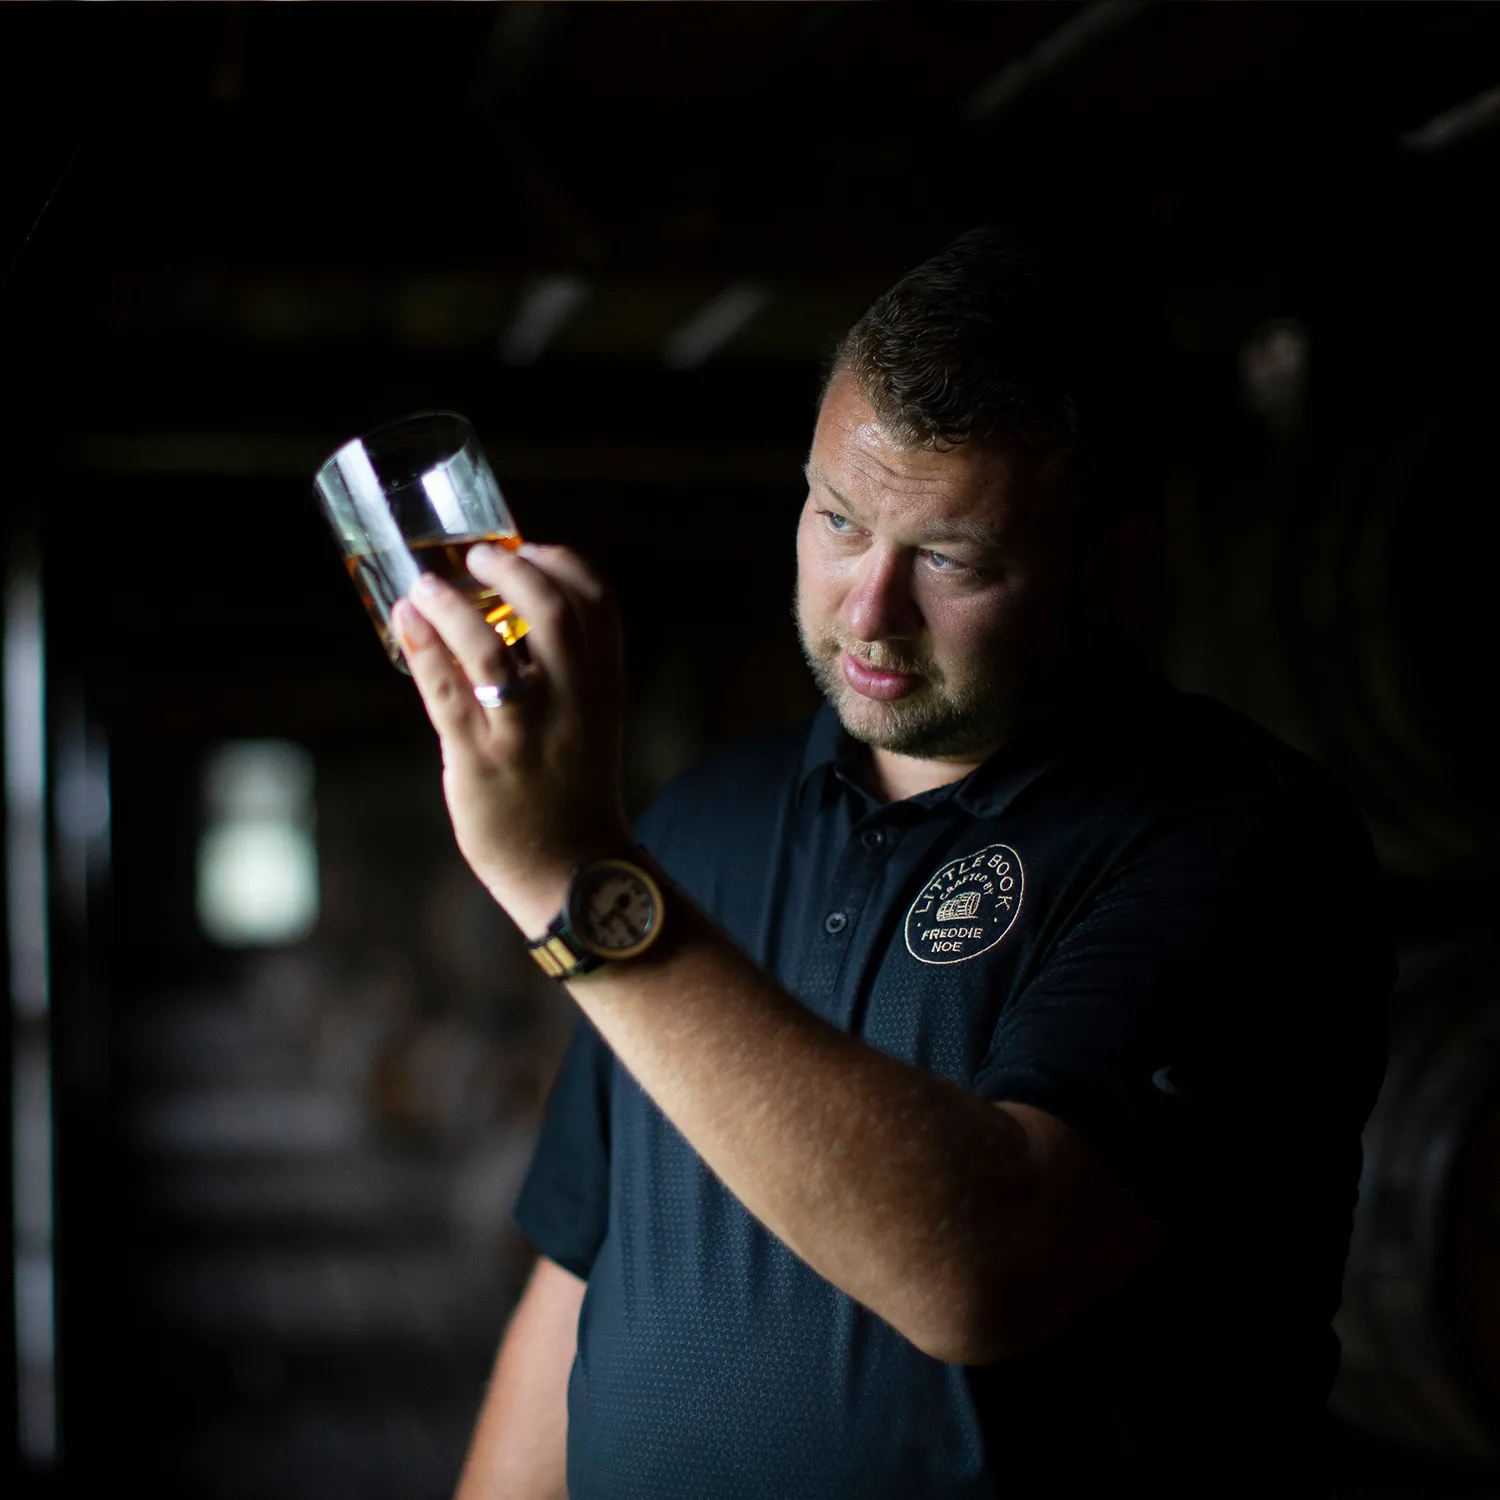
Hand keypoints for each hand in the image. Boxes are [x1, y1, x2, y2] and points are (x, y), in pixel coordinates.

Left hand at [392, 542, 629, 933]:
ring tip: (425, 588)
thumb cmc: (572, 792)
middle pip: (551, 611)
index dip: (563, 563)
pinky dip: (422, 647)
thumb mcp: (590, 723)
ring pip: (490, 648)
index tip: (531, 547)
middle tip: (476, 559)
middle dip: (511, 571)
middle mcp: (572, 701)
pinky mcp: (481, 760)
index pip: (598, 603)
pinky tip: (405, 622)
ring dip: (452, 606)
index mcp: (604, 686)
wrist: (572, 872)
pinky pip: (445, 692)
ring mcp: (525, 731)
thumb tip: (501, 619)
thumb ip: (563, 674)